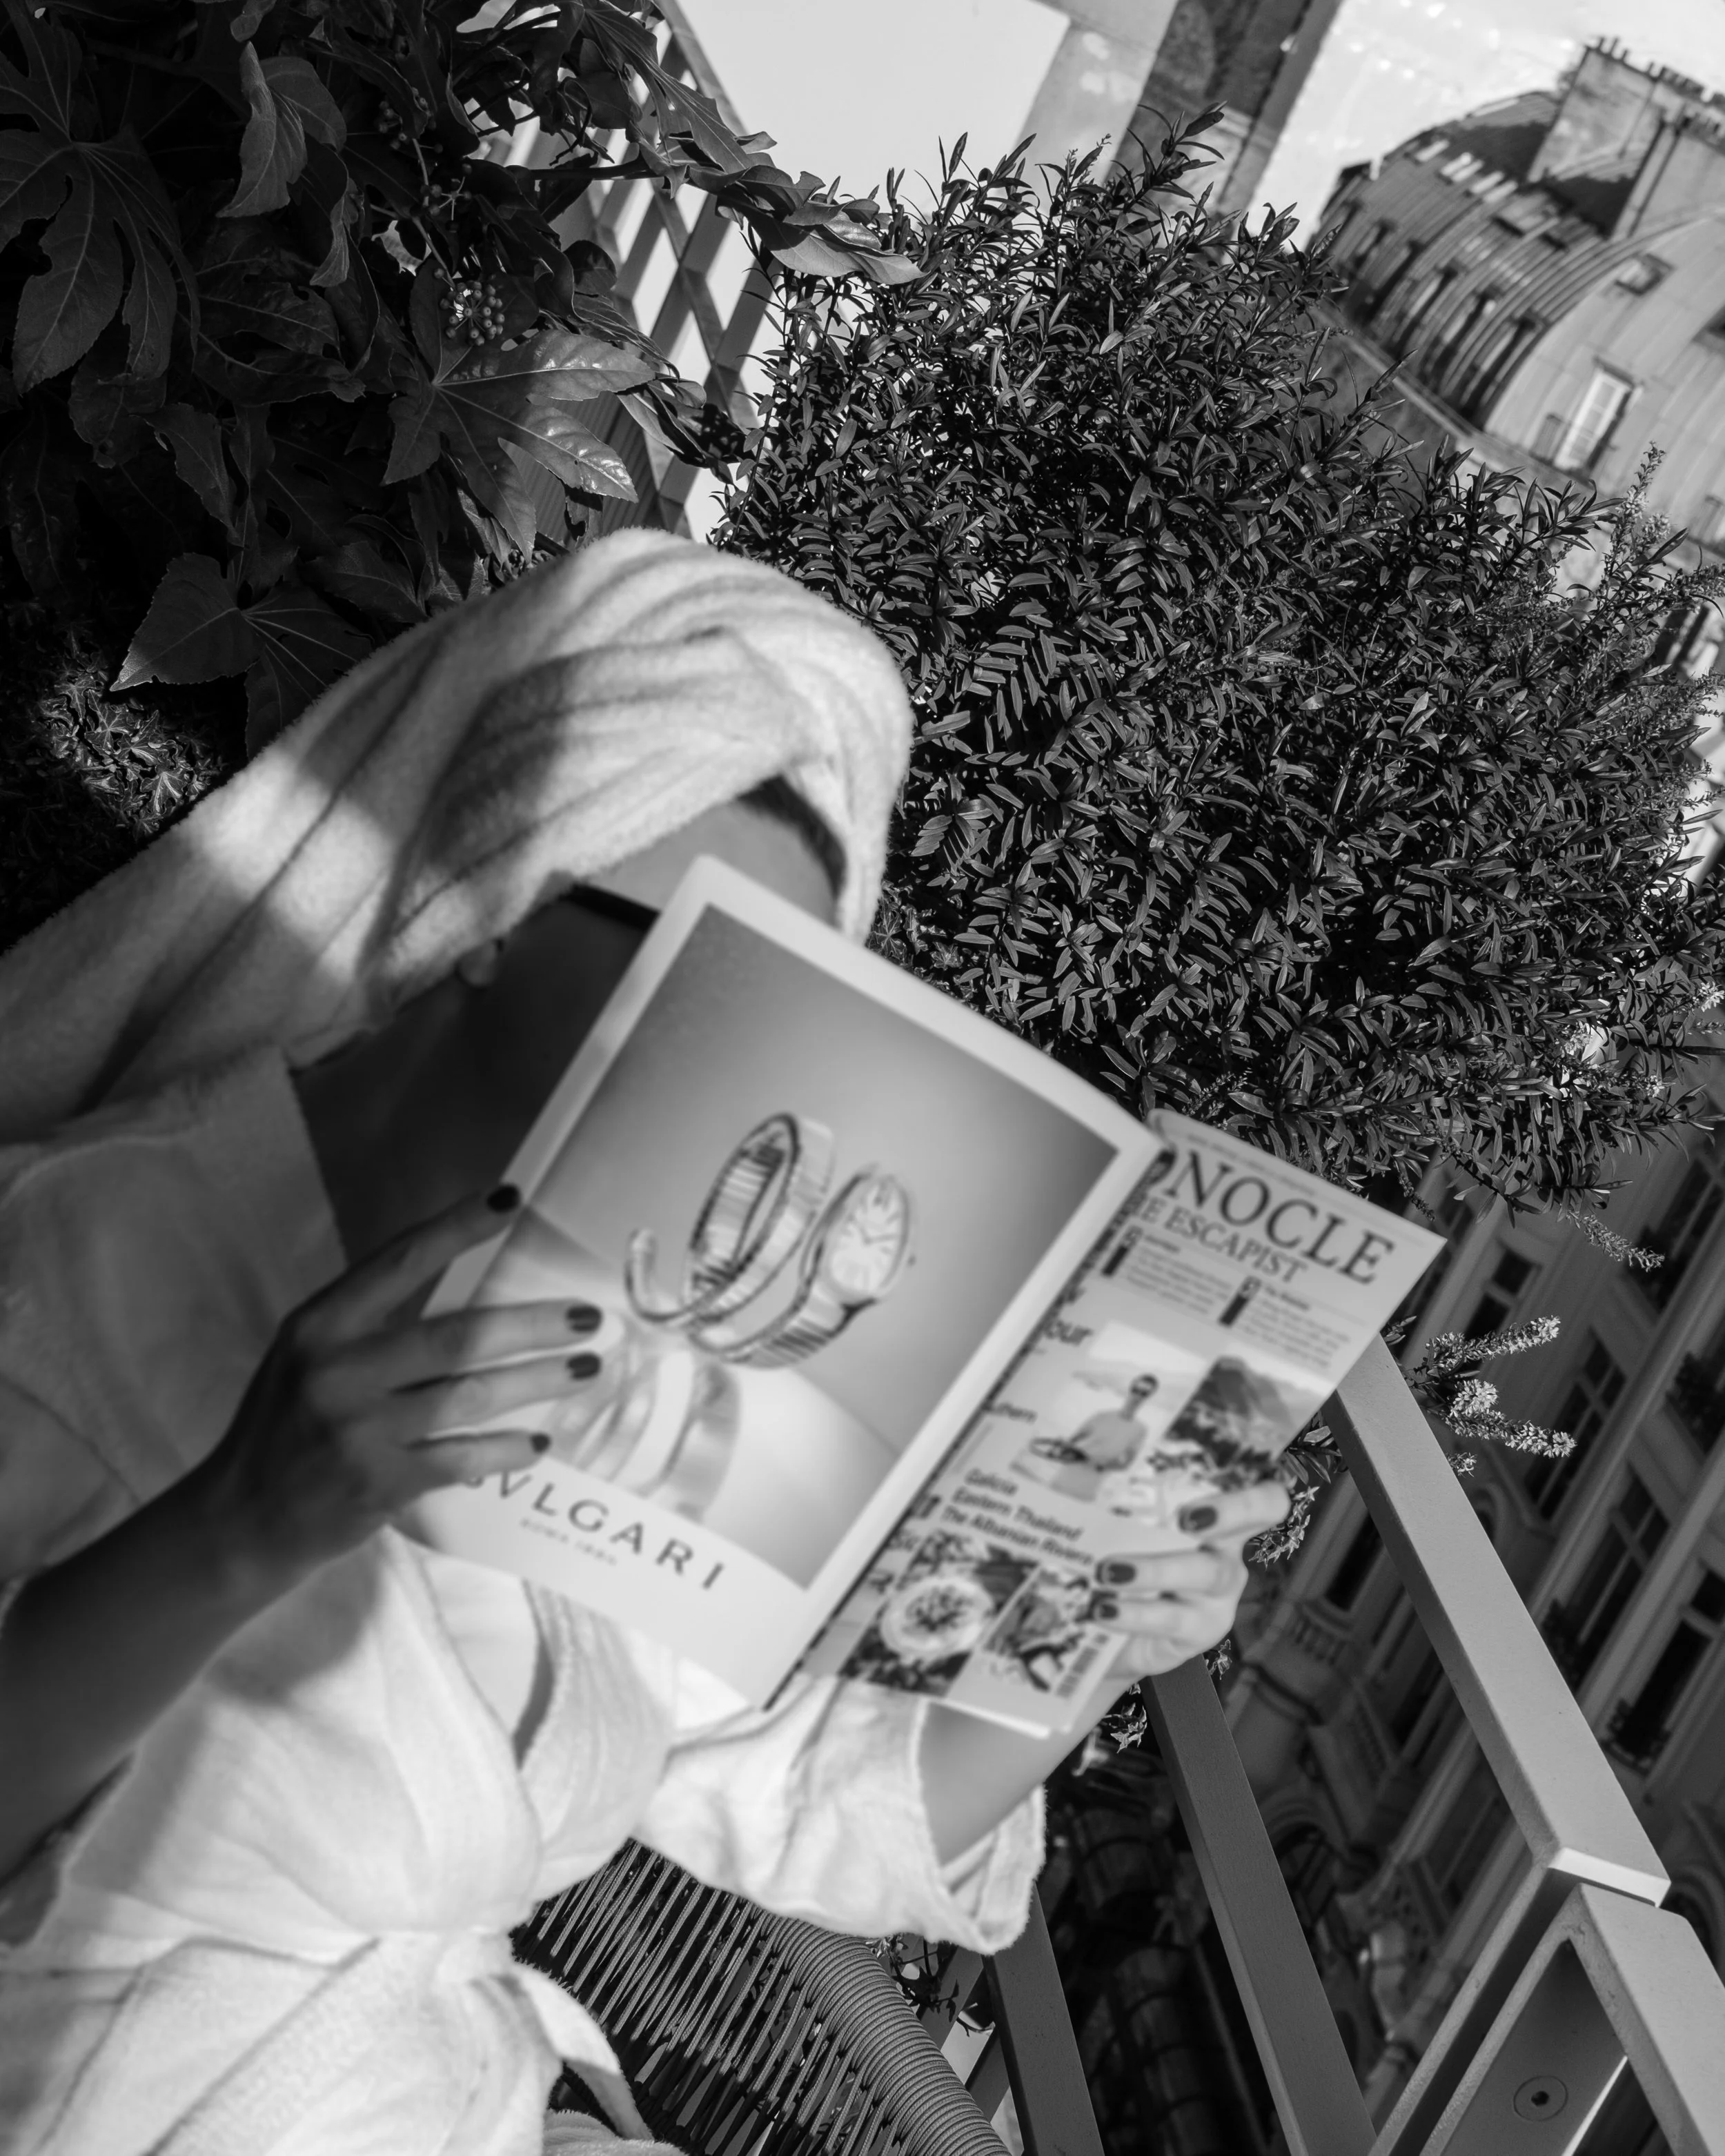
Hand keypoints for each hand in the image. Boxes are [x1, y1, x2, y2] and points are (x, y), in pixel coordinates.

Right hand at [185, 1186, 603, 1594]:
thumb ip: (370, 1323)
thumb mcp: (307, 1356)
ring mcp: (360, 1431)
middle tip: (587, 1315)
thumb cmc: (285, 1425)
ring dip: (538, 1381)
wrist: (242, 1519)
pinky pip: (461, 1457)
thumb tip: (467, 1286)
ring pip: (470, 1396)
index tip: (511, 1200)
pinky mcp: (379, 1484)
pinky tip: (539, 1442)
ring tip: (586, 1369)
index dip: (458, 1228)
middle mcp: (338, 1371)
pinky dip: (506, 1450)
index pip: (400, 1262)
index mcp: (320, 1326)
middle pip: (457, 1336)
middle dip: (533, 1324)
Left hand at [1093, 1480, 1293, 1682]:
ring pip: (1202, 1573)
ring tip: (1106, 1573)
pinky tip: (1100, 1609)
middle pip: (1242, 1527)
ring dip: (1154, 1569)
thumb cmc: (1125, 1565)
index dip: (1250, 1496)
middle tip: (1183, 1516)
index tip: (1210, 1492)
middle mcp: (1226, 1552)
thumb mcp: (1127, 1531)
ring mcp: (1219, 1596)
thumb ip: (1117, 1503)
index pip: (1262, 1500)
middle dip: (1222, 1514)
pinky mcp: (1202, 1631)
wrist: (1113, 1638)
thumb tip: (1068, 1471)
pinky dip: (1133, 1612)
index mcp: (1215, 1517)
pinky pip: (1172, 1619)